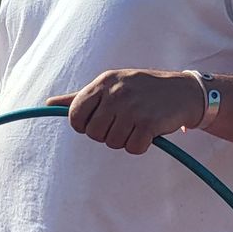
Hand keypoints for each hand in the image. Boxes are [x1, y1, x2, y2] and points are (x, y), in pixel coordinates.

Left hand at [47, 70, 207, 155]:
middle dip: (107, 134)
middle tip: (123, 123)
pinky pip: (133, 148)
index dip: (84, 126)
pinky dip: (141, 145)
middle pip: (94, 134)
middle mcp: (116, 93)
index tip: (98, 122)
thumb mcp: (110, 86)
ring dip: (125, 139)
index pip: (75, 115)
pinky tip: (149, 131)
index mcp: (103, 83)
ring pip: (112, 143)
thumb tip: (49, 103)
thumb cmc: (141, 90)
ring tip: (137, 124)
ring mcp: (133, 108)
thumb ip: (80, 98)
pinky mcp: (149, 123)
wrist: (184, 91)